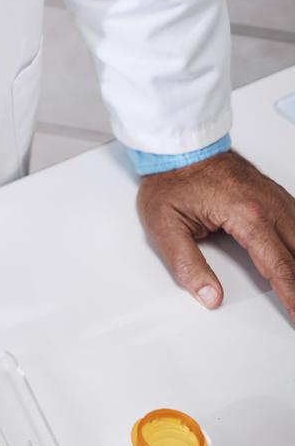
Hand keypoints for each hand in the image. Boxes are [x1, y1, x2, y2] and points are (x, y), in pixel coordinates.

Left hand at [137, 151, 294, 318]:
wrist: (179, 147)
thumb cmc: (172, 181)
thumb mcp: (164, 225)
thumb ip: (187, 264)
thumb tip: (209, 295)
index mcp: (247, 216)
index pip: (280, 268)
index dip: (293, 297)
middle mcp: (271, 207)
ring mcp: (278, 200)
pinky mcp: (277, 198)